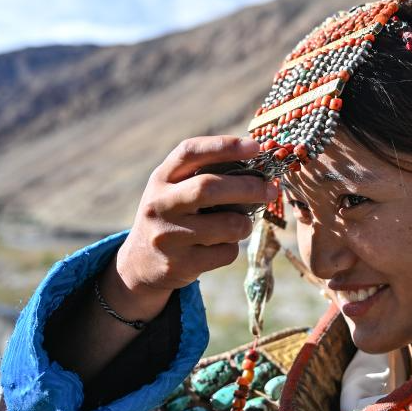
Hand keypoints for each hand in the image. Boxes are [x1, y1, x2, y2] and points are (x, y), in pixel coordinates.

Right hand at [102, 135, 278, 319]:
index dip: (224, 146)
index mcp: (161, 178)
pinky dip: (232, 248)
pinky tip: (220, 247)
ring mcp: (168, 236)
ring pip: (227, 225)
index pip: (190, 152)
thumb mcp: (175, 190)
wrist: (140, 264)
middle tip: (271, 190)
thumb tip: (258, 164)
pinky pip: (226, 253)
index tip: (255, 146)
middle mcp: (159, 204)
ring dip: (245, 224)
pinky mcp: (180, 264)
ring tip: (241, 225)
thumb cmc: (173, 217)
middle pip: (209, 188)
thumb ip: (205, 174)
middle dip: (248, 187)